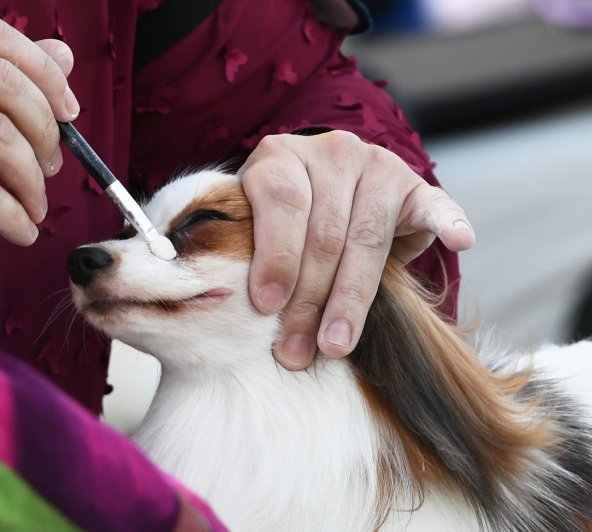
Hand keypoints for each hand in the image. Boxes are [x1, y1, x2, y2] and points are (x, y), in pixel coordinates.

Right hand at [0, 15, 78, 245]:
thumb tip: (63, 55)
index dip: (44, 72)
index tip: (69, 110)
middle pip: (5, 84)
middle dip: (46, 130)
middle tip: (54, 163)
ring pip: (0, 138)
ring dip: (31, 180)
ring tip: (35, 203)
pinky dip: (12, 215)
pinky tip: (21, 228)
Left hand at [239, 130, 474, 367]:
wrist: (325, 184)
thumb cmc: (282, 218)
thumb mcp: (253, 222)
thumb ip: (251, 250)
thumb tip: (245, 312)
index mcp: (282, 157)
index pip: (282, 204)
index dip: (275, 257)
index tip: (267, 305)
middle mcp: (332, 153)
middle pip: (325, 233)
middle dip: (310, 300)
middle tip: (297, 352)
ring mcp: (378, 166)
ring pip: (366, 238)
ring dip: (351, 299)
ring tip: (337, 344)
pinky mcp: (415, 186)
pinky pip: (435, 205)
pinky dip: (449, 222)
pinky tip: (461, 240)